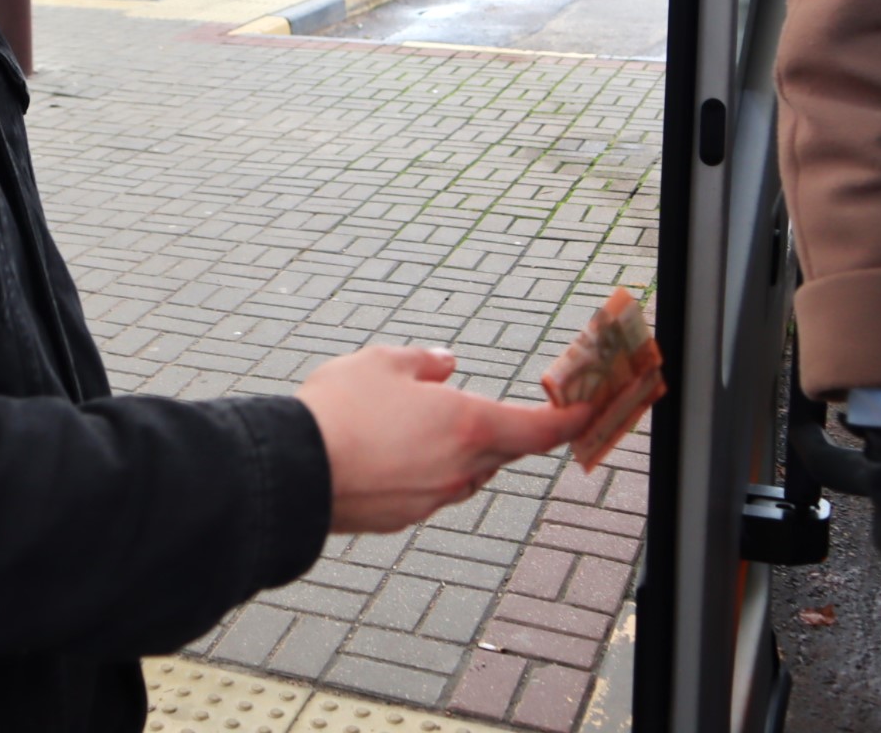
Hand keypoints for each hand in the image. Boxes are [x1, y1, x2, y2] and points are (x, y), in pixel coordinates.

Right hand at [297, 346, 593, 532]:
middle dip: (505, 429)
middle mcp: (462, 467)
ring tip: (425, 424)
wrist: (295, 472)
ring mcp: (435, 498)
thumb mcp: (381, 362)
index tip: (585, 410)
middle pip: (505, 450)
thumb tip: (444, 364)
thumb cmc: (340, 411)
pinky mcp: (405, 517)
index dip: (569, 419)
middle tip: (494, 409)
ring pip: (468, 472)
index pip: (540, 428)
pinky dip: (426, 470)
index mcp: (469, 423)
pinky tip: (393, 452)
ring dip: (462, 450)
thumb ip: (421, 361)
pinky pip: (432, 490)